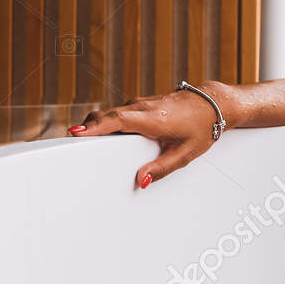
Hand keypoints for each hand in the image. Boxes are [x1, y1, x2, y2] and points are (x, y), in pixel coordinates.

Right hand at [69, 84, 231, 189]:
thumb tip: (142, 180)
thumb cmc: (203, 127)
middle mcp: (144, 107)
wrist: (215, 103)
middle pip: (107, 115)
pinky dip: (107, 121)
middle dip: (88, 128)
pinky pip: (119, 112)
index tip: (75, 133)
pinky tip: (101, 133)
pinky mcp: (143, 103)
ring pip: (112, 113)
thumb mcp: (186, 153)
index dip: (95, 127)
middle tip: (69, 142)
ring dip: (96, 124)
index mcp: (153, 119)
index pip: (117, 120)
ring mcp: (142, 103)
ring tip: (79, 139)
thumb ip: (162, 168)